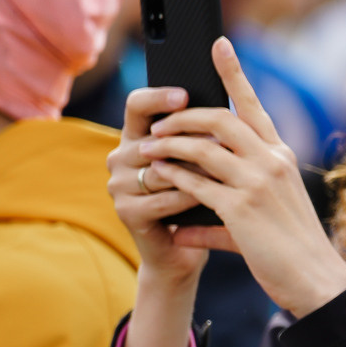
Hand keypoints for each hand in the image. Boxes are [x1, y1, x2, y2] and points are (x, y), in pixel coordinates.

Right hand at [109, 85, 215, 281]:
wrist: (183, 252)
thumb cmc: (198, 199)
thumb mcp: (199, 163)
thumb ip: (201, 135)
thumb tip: (226, 98)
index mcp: (136, 136)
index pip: (137, 105)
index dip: (158, 97)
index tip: (185, 94)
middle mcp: (120, 156)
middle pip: (153, 138)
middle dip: (191, 140)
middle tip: (223, 140)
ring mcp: (118, 185)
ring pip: (162, 170)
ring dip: (196, 171)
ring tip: (226, 170)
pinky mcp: (126, 212)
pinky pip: (163, 199)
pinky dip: (190, 199)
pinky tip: (211, 199)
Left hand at [135, 39, 345, 318]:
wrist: (314, 279)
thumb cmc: (292, 249)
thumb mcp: (270, 213)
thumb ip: (229, 207)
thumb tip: (187, 219)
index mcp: (281, 155)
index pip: (253, 105)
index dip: (233, 72)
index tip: (218, 43)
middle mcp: (272, 161)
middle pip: (220, 119)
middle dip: (183, 116)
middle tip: (158, 122)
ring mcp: (257, 183)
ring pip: (202, 148)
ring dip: (169, 145)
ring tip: (146, 147)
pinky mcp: (241, 209)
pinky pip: (196, 183)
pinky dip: (172, 177)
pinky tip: (157, 176)